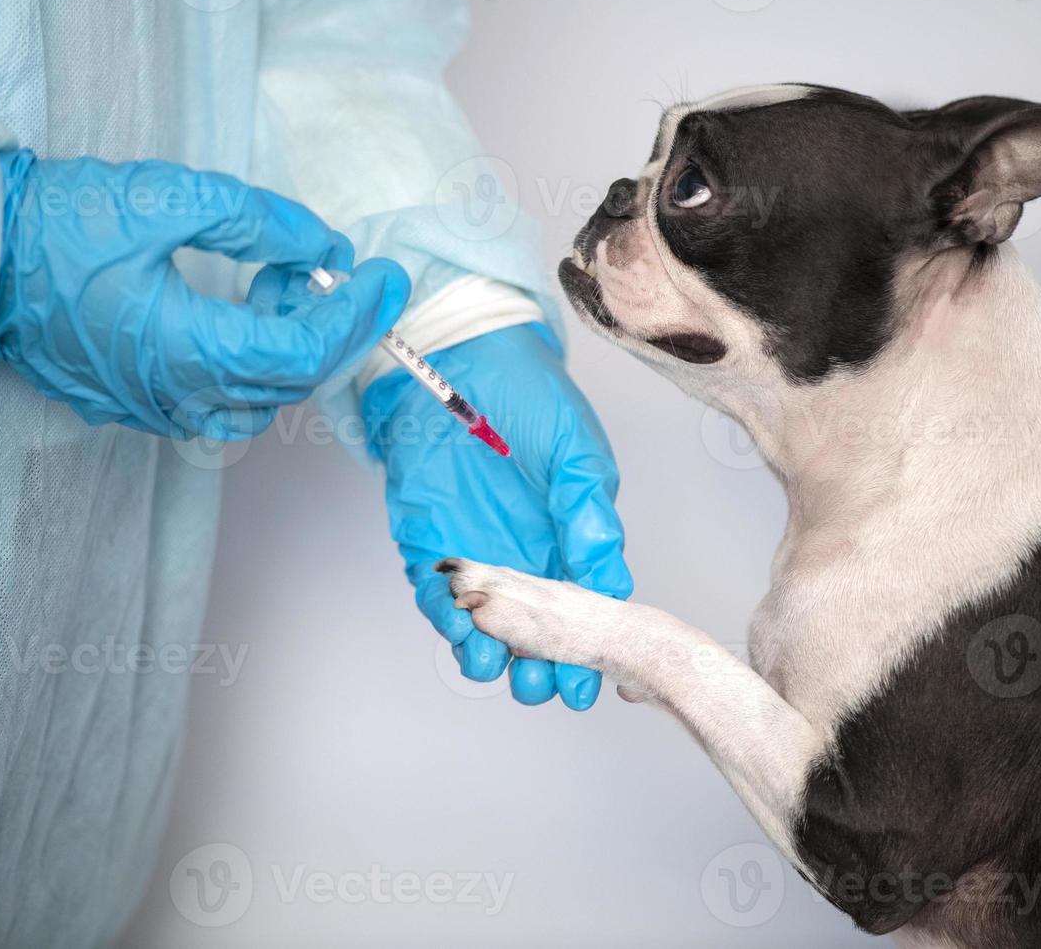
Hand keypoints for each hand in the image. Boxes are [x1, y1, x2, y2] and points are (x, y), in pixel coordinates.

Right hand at [0, 150, 408, 438]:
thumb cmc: (60, 222)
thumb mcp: (169, 199)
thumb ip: (258, 224)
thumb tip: (321, 249)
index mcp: (190, 351)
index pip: (306, 351)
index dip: (357, 315)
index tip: (386, 276)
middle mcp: (176, 396)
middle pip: (290, 381)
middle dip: (325, 323)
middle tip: (324, 266)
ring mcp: (151, 409)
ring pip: (257, 402)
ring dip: (287, 348)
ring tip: (274, 283)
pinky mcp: (131, 405)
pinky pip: (216, 403)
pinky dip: (249, 364)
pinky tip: (236, 313)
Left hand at [363, 323, 631, 708]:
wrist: (457, 358)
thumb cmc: (527, 394)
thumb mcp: (576, 451)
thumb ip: (589, 515)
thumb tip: (610, 578)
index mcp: (570, 541)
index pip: (582, 612)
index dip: (586, 650)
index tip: (591, 680)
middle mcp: (525, 559)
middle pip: (534, 635)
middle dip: (542, 668)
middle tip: (548, 683)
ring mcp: (476, 557)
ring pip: (484, 629)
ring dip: (492, 654)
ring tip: (499, 665)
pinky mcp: (430, 548)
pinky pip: (436, 597)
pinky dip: (446, 619)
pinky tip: (460, 631)